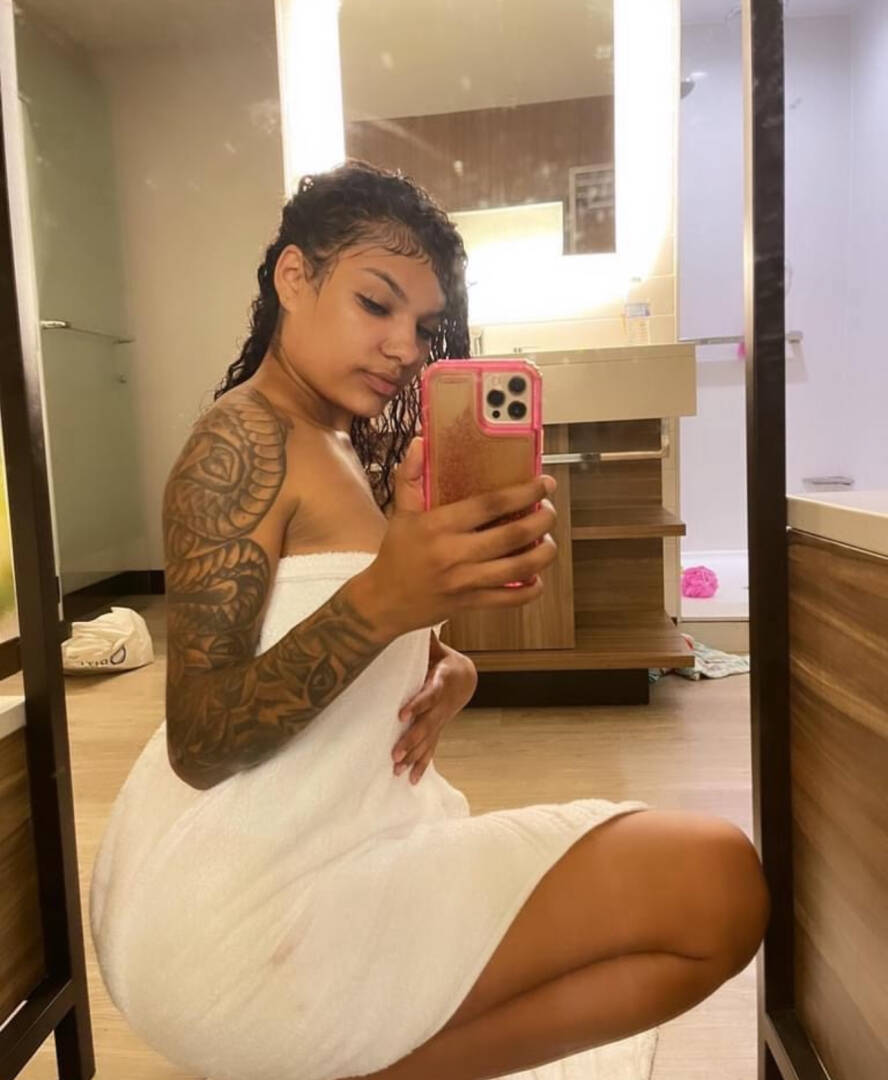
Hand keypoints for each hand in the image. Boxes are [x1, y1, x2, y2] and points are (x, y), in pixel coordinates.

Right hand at [355, 435, 558, 638]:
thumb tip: (420, 442)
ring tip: (548, 542)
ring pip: (519, 568)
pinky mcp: (471, 603)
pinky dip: (531, 588)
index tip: (544, 484)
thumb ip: (410, 476)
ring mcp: (465, 581)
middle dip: (542, 520)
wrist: (383, 602)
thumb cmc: (395, 554)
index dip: (524, 492)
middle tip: (549, 511)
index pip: (490, 505)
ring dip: (543, 554)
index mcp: (438, 525)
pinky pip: (511, 599)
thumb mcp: (399, 512)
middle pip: (513, 535)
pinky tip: (536, 576)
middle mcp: (455, 553)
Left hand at [391, 636, 476, 785]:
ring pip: (427, 740)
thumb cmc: (442, 659)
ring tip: (396, 768)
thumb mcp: (435, 647)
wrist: (464, 677)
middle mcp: (442, 705)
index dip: (416, 704)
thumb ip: (423, 640)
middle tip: (394, 753)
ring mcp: (441, 720)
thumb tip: (403, 617)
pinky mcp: (437, 729)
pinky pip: (431, 749)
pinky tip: (411, 780)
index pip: (428, 695)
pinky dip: (421, 764)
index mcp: (441, 682)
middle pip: (426, 724)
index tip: (401, 714)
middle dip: (411, 740)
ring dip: (413, 755)